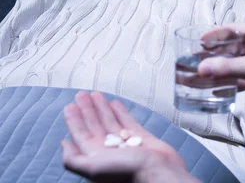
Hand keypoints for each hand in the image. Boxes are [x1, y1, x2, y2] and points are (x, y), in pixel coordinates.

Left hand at [62, 91, 192, 182]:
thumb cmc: (126, 173)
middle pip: (93, 125)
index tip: (70, 106)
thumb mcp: (92, 167)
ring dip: (102, 108)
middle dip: (87, 110)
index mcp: (95, 156)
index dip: (74, 120)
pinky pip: (127, 122)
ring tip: (96, 94)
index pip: (81, 134)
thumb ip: (74, 159)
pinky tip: (115, 104)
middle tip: (82, 95)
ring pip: (109, 121)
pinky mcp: (140, 138)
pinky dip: (120, 112)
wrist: (157, 172)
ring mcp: (124, 143)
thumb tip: (63, 144)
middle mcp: (108, 149)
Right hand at [198, 23, 244, 112]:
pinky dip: (234, 80)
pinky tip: (220, 87)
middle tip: (198, 59)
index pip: (233, 28)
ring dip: (224, 68)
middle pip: (235, 45)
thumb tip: (201, 68)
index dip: (216, 33)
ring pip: (239, 62)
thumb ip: (226, 68)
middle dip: (217, 52)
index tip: (199, 41)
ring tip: (205, 73)